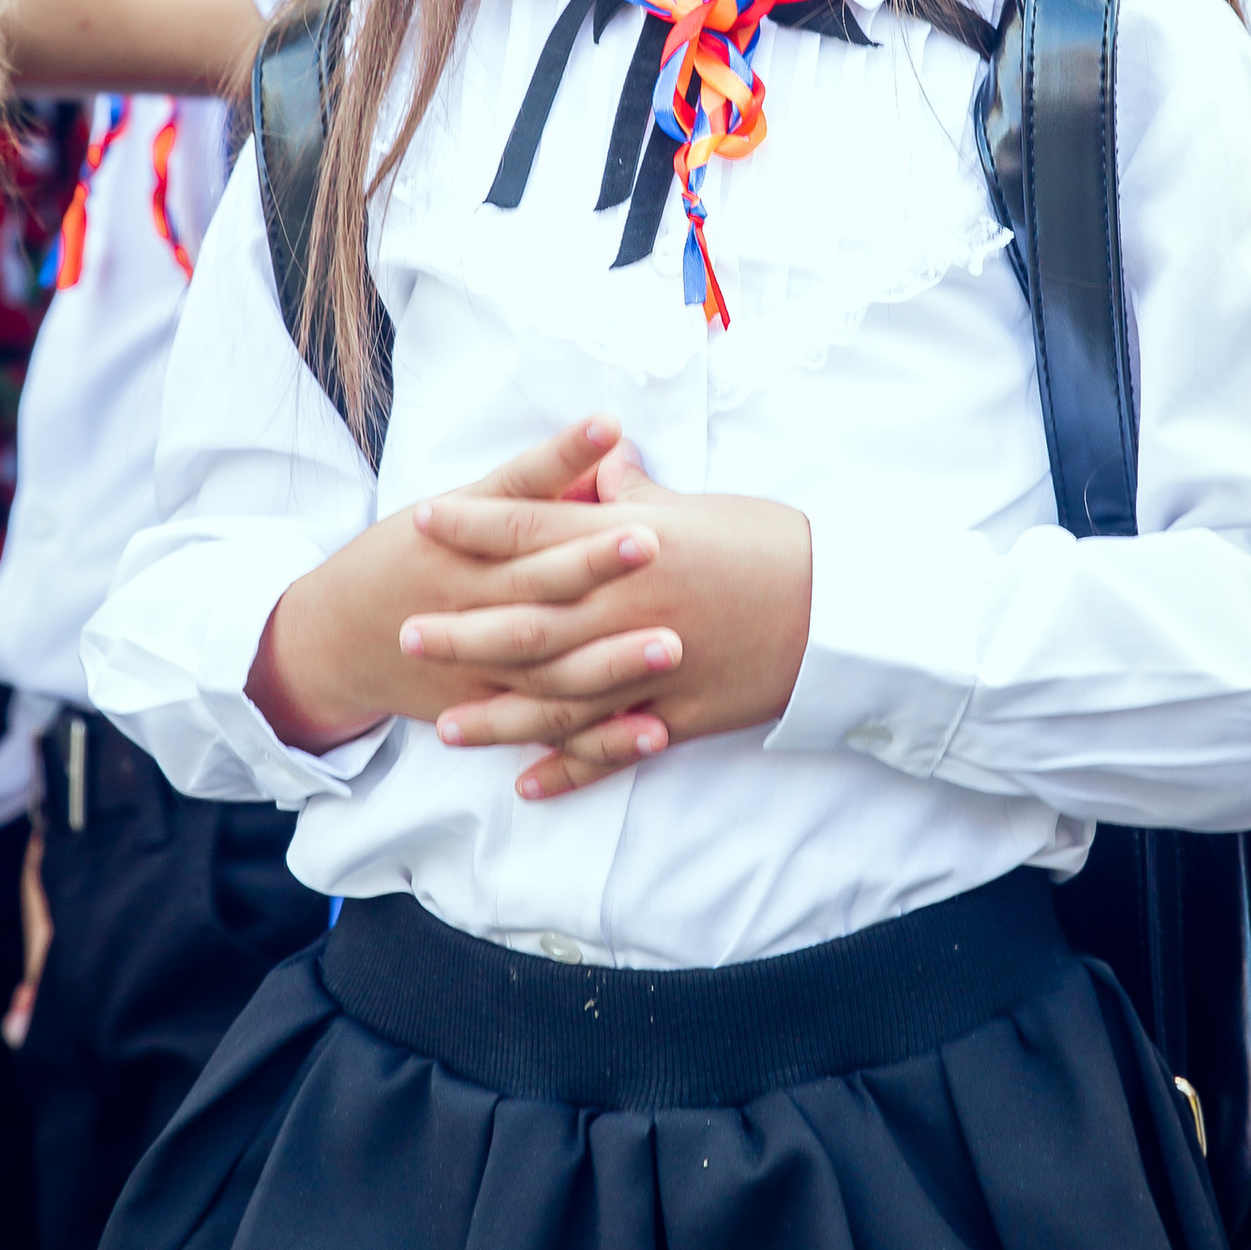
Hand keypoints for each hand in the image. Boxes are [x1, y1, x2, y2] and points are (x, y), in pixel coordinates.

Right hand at [251, 416, 679, 754]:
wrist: (333, 641)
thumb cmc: (408, 559)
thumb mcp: (452, 513)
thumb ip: (529, 485)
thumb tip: (607, 442)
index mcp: (456, 538)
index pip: (515, 495)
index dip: (560, 460)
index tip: (609, 426)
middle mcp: (466, 599)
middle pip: (534, 580)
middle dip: (592, 562)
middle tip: (652, 540)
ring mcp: (477, 663)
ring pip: (549, 666)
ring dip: (611, 660)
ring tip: (672, 645)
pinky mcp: (490, 712)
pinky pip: (551, 729)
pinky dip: (602, 739)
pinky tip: (657, 731)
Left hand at [403, 437, 812, 799]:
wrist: (846, 610)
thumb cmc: (775, 544)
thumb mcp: (701, 505)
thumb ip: (635, 495)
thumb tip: (597, 465)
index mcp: (633, 543)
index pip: (535, 528)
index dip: (476, 525)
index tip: (425, 521)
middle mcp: (631, 606)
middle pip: (527, 621)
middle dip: (462, 630)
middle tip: (403, 632)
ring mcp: (653, 668)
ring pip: (558, 697)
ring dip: (499, 715)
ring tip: (446, 727)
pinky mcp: (680, 714)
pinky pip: (613, 748)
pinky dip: (570, 769)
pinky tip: (527, 784)